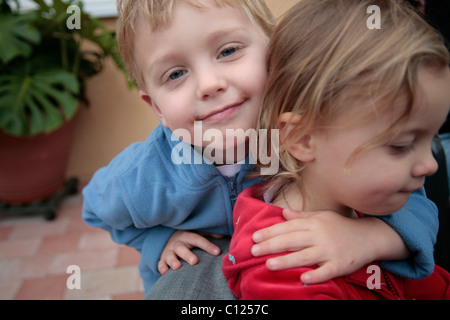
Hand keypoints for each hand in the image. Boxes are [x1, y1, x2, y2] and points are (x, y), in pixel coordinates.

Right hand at [158, 230, 221, 274]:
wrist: (170, 239)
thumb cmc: (189, 238)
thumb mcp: (198, 233)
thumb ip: (209, 234)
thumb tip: (223, 236)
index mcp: (188, 236)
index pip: (198, 239)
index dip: (207, 246)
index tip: (217, 252)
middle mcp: (178, 243)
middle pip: (181, 248)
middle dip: (187, 254)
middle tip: (195, 261)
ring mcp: (169, 251)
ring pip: (169, 255)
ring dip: (173, 260)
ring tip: (177, 267)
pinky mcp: (162, 259)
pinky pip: (160, 263)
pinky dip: (162, 267)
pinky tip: (165, 272)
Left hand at [251, 209, 395, 283]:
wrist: (369, 237)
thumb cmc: (340, 226)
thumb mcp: (321, 217)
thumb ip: (301, 216)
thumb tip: (282, 213)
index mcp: (314, 223)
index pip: (288, 227)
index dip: (270, 232)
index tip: (255, 236)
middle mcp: (320, 235)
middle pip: (292, 240)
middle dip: (271, 245)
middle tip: (253, 250)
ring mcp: (330, 251)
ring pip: (305, 256)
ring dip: (287, 260)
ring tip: (269, 264)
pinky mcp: (340, 265)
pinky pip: (326, 271)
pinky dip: (315, 275)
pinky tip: (302, 278)